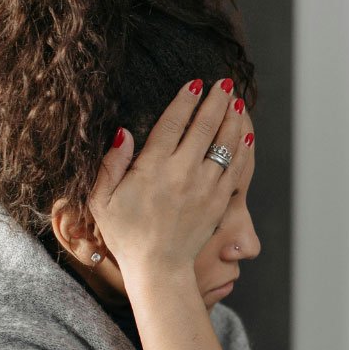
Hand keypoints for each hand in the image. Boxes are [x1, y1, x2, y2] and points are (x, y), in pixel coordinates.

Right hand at [89, 78, 249, 281]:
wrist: (158, 268)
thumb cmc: (125, 234)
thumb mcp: (102, 200)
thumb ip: (109, 165)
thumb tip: (124, 132)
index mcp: (153, 168)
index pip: (172, 123)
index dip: (185, 100)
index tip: (195, 83)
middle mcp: (183, 173)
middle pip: (205, 127)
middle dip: (216, 101)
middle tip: (224, 82)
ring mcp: (205, 187)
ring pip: (225, 144)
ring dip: (233, 119)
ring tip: (237, 101)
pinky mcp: (220, 202)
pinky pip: (237, 168)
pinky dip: (243, 149)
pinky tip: (246, 135)